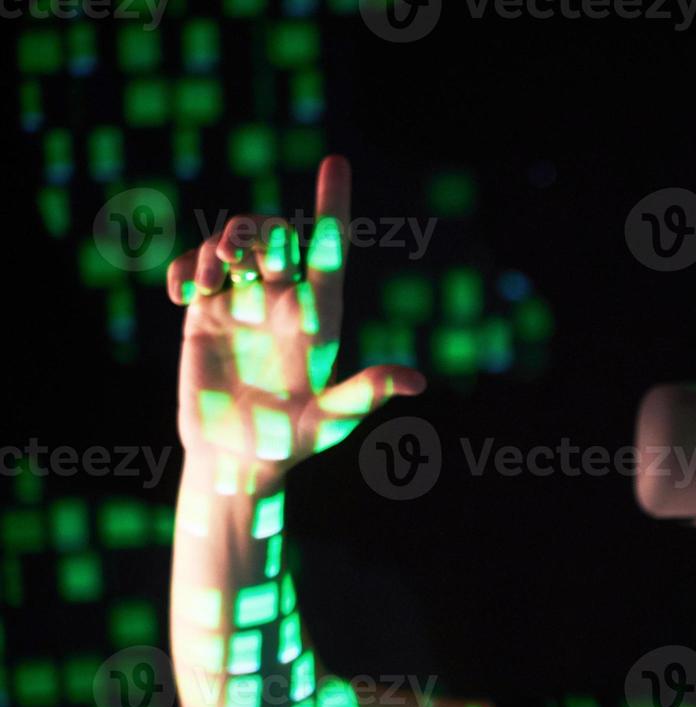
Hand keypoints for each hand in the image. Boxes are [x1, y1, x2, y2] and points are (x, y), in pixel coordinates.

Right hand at [166, 156, 424, 477]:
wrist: (236, 458)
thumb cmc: (292, 444)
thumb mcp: (332, 420)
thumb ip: (367, 394)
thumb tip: (418, 381)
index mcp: (320, 315)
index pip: (329, 248)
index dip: (334, 205)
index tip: (337, 162)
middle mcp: (284, 301)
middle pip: (276, 235)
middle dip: (258, 230)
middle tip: (240, 257)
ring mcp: (244, 303)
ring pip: (234, 243)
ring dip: (219, 244)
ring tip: (208, 281)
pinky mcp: (205, 314)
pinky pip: (196, 268)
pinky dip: (186, 267)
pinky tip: (181, 294)